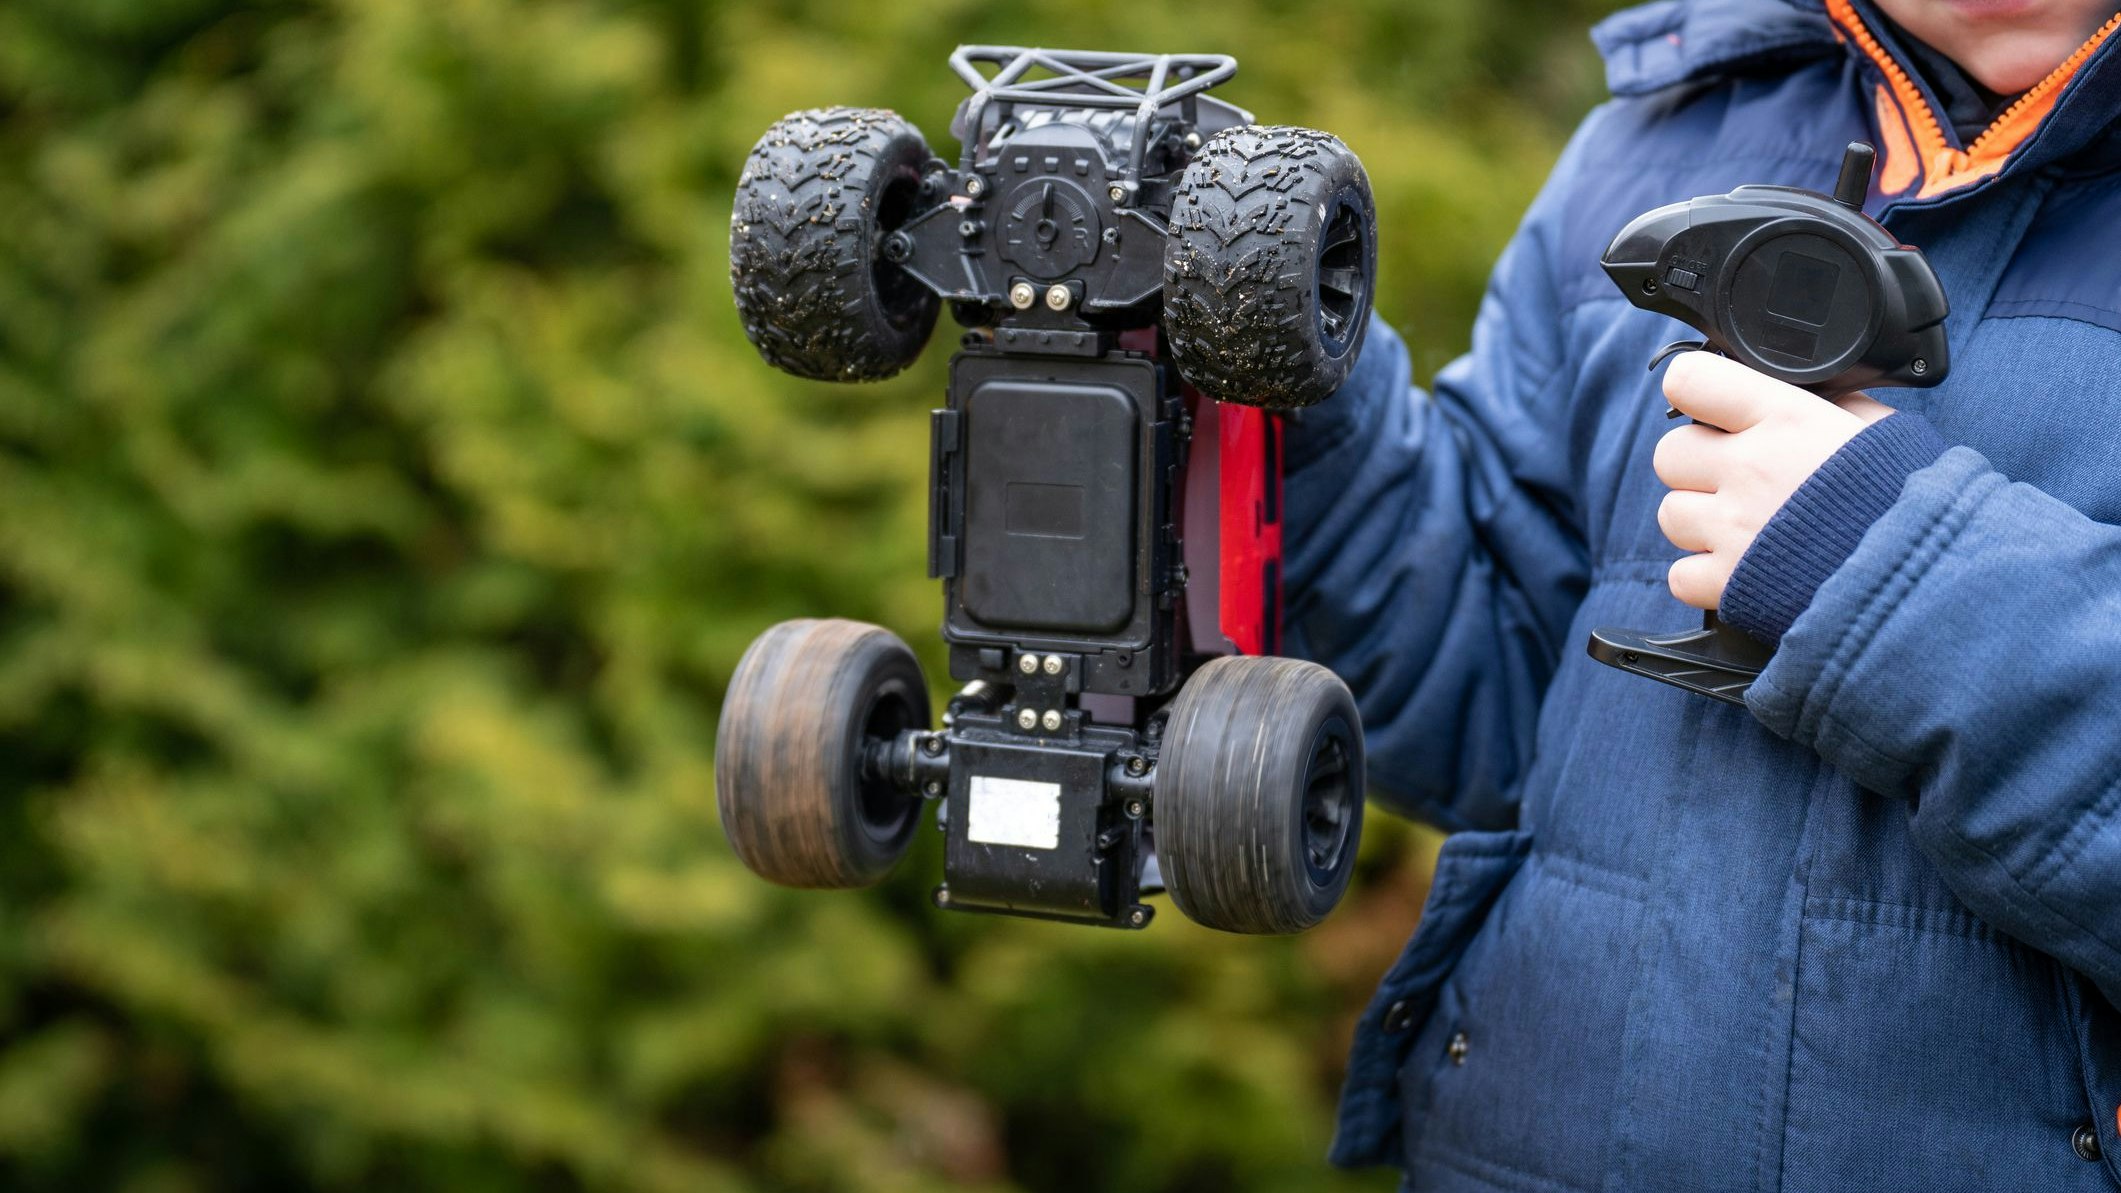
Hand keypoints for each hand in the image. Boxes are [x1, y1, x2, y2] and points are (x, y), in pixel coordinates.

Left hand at [1654, 353, 1894, 609]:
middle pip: (1670, 453)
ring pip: (1670, 514)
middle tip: (1736, 477)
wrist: (1927, 579)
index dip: (1694, 389)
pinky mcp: (1730, 584)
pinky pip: (1679, 574)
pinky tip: (1741, 568)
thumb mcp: (1880, 430)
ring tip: (1745, 526)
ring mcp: (1734, 529)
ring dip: (1699, 520)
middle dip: (1697, 464)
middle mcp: (1750, 470)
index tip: (1706, 401)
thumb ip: (1830, 406)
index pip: (1691, 381)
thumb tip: (1801, 394)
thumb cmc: (1912, 501)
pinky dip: (1702, 576)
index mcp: (1786, 421)